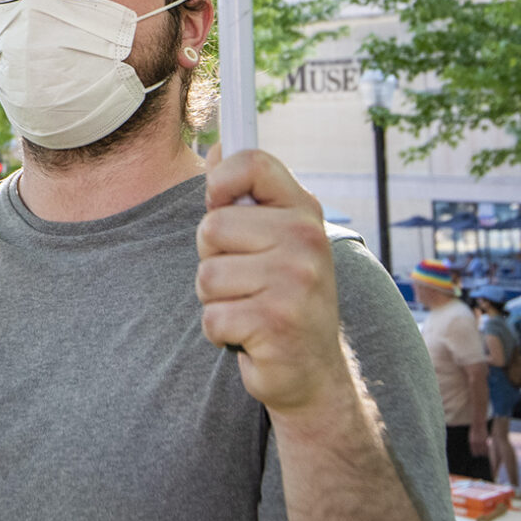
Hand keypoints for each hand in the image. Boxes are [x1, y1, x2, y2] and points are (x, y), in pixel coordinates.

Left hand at [196, 148, 346, 416]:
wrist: (314, 371)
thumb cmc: (284, 297)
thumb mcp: (275, 240)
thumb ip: (245, 197)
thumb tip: (214, 148)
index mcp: (303, 211)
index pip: (252, 163)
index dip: (221, 181)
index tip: (220, 205)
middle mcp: (306, 239)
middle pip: (212, 227)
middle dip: (213, 258)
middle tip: (247, 281)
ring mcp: (295, 281)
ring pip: (207, 276)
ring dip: (217, 301)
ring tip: (250, 309)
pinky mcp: (277, 322)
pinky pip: (212, 318)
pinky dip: (221, 333)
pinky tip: (251, 337)